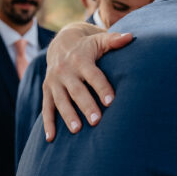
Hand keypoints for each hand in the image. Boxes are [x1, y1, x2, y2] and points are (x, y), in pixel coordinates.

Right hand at [42, 23, 133, 140]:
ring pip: (60, 101)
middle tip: (97, 121)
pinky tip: (51, 138)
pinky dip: (48, 123)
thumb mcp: (99, 40)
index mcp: (80, 60)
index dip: (102, 88)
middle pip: (77, 91)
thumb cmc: (88, 46)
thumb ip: (114, 40)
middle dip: (86, 105)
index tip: (111, 102)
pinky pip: (46, 108)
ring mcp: (54, 82)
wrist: (61, 43)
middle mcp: (65, 71)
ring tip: (77, 130)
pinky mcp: (47, 90)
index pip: (93, 76)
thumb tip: (130, 37)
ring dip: (68, 116)